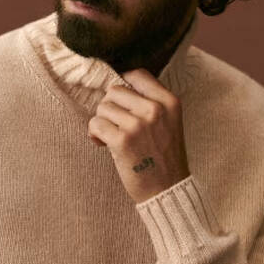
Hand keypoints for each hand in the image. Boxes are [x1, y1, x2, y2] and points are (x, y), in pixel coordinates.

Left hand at [87, 68, 190, 203]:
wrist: (167, 189)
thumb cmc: (163, 156)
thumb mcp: (168, 122)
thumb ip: (149, 103)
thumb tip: (114, 89)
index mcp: (169, 101)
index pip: (137, 74)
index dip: (122, 86)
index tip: (120, 102)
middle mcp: (154, 109)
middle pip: (114, 90)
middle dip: (109, 107)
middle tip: (114, 124)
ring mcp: (138, 124)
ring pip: (102, 108)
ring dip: (101, 122)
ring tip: (110, 137)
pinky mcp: (122, 140)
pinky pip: (95, 124)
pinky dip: (94, 134)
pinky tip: (102, 144)